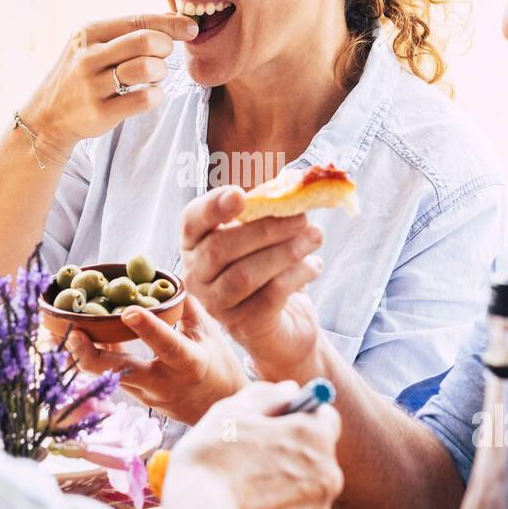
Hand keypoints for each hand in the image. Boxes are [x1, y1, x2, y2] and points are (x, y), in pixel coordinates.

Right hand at [21, 13, 198, 148]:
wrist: (47, 116)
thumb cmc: (81, 75)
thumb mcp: (94, 45)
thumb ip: (129, 31)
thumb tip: (172, 19)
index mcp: (89, 32)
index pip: (138, 20)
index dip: (171, 24)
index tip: (190, 29)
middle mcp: (88, 56)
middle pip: (145, 41)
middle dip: (165, 47)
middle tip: (165, 57)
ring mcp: (92, 85)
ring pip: (146, 69)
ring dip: (161, 72)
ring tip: (155, 77)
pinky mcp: (100, 112)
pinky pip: (143, 99)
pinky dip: (156, 96)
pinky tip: (149, 95)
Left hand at [65, 294, 248, 424]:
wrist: (219, 408)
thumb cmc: (218, 366)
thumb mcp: (209, 333)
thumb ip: (186, 306)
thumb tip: (166, 278)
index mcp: (188, 363)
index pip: (166, 345)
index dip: (148, 328)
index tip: (128, 310)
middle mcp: (163, 383)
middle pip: (121, 372)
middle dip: (91, 356)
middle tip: (72, 334)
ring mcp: (146, 394)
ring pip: (108, 375)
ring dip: (84, 355)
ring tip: (62, 331)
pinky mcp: (135, 397)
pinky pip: (111, 375)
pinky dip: (95, 357)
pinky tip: (78, 339)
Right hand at [162, 381, 343, 508]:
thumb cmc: (213, 462)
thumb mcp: (231, 413)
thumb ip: (266, 396)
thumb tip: (288, 390)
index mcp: (313, 436)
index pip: (325, 415)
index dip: (300, 415)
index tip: (276, 422)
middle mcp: (328, 473)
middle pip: (317, 454)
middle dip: (292, 452)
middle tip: (253, 457)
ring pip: (306, 488)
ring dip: (285, 484)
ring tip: (246, 489)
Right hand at [180, 185, 324, 382]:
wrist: (284, 326)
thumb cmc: (270, 271)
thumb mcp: (265, 236)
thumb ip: (269, 209)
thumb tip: (295, 182)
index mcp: (195, 244)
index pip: (192, 221)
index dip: (212, 207)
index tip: (239, 193)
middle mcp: (197, 275)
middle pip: (220, 248)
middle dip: (264, 229)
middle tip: (301, 217)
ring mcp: (217, 304)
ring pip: (244, 275)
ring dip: (285, 251)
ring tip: (315, 237)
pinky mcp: (244, 325)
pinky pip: (269, 296)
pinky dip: (296, 275)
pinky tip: (315, 265)